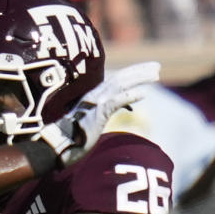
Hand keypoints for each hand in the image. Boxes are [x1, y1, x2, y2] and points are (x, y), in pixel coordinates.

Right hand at [38, 62, 159, 166]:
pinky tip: (143, 94)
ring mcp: (96, 103)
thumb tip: (103, 116)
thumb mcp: (87, 123)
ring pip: (120, 85)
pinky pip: (116, 102)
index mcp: (92, 97)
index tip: (147, 71)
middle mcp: (94, 96)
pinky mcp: (97, 114)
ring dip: (139, 78)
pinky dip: (130, 96)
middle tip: (157, 67)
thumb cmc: (70, 138)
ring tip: (155, 75)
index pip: (115, 80)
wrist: (57, 146)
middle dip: (139, 71)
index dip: (132, 74)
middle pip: (120, 78)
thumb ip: (97, 115)